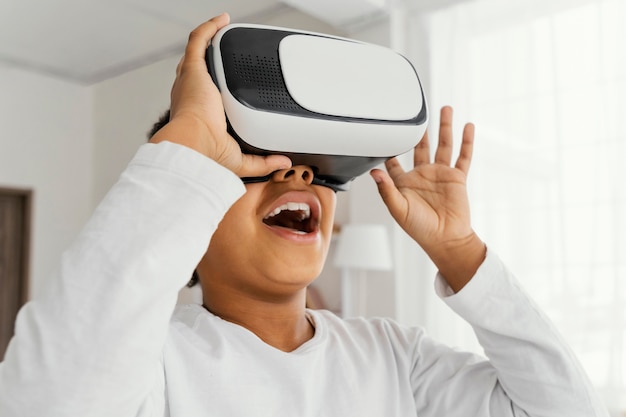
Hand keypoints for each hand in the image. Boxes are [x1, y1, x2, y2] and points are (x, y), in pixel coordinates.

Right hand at [150, 14, 290, 176]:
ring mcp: (191, 80)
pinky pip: (198, 40)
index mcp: (199, 116)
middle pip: (200, 72)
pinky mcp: (193, 69)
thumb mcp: (241, 160)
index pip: (205, 97)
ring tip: (225, 32)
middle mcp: (191, 96)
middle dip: (211, 62)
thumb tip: (282, 162)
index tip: (230, 85)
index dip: (215, 88)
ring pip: (198, 54)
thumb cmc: (206, 154)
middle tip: (228, 56)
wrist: (195, 145)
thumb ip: (263, 162)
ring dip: (211, 41)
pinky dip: (208, 28)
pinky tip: (221, 21)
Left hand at [371, 106, 484, 290]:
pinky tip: (468, 127)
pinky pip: (463, 156)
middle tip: (417, 114)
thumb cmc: (420, 228)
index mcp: (405, 183)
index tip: (383, 133)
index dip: (388, 150)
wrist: (445, 239)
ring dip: (445, 127)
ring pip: (443, 145)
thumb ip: (386, 189)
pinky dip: (466, 142)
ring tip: (445, 108)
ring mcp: (441, 175)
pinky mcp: (457, 178)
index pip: (394, 162)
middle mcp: (423, 176)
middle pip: (420, 146)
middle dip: (419, 131)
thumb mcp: (398, 209)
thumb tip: (373, 172)